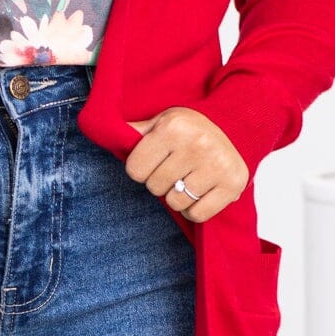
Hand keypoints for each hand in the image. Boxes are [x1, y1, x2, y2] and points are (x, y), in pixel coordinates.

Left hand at [125, 107, 248, 223]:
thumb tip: (100, 129)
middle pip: (155, 188)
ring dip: (178, 197)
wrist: (235, 125)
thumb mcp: (161, 121)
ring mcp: (217, 165)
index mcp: (173, 127)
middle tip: (175, 170)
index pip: (135, 170)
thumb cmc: (190, 128)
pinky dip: (194, 210)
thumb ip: (134, 131)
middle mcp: (197, 145)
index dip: (141, 169)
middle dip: (160, 182)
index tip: (154, 161)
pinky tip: (200, 193)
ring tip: (188, 180)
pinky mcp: (233, 184)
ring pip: (176, 203)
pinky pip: (198, 214)